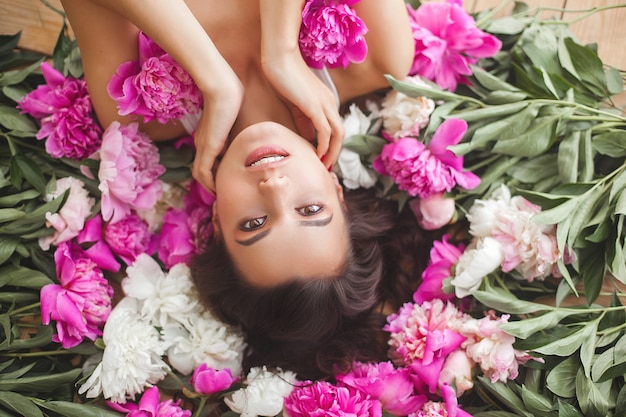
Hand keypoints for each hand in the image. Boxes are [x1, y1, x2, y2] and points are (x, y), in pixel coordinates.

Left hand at [191, 80, 242, 193]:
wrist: (223, 89)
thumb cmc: (233, 99)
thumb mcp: (234, 120)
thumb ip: (237, 132)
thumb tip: (252, 141)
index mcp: (206, 137)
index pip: (206, 162)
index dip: (214, 175)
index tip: (225, 183)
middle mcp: (201, 143)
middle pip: (200, 171)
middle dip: (210, 184)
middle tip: (222, 194)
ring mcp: (203, 145)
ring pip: (200, 174)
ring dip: (209, 186)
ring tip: (220, 195)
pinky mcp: (208, 146)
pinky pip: (203, 171)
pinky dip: (209, 182)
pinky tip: (217, 188)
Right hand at [262, 52, 343, 169]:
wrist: (278, 58)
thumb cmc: (283, 77)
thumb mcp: (295, 103)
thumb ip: (303, 120)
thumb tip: (309, 138)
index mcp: (327, 101)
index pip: (335, 128)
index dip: (332, 146)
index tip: (323, 159)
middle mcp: (330, 103)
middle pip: (341, 134)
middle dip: (335, 153)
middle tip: (326, 167)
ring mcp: (324, 104)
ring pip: (337, 134)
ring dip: (332, 152)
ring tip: (323, 166)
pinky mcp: (315, 106)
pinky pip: (325, 131)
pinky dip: (324, 145)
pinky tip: (317, 155)